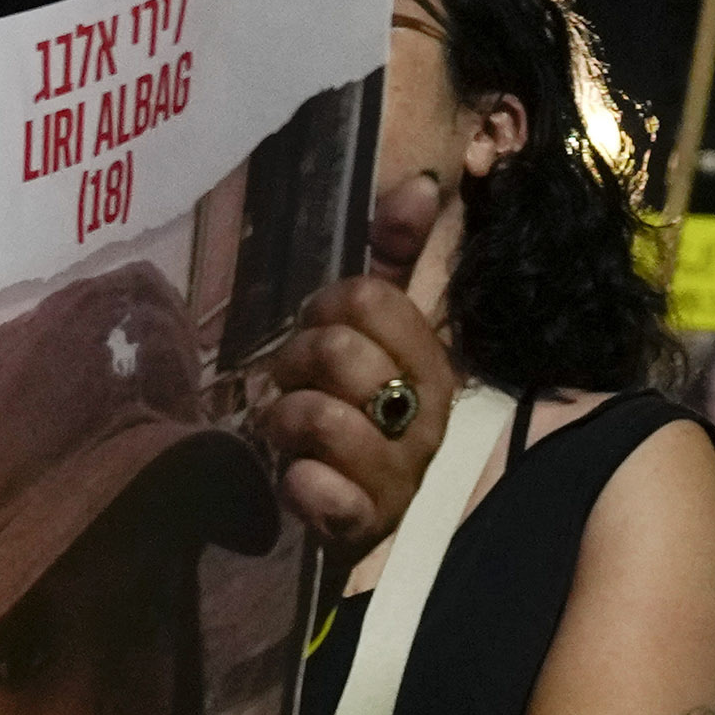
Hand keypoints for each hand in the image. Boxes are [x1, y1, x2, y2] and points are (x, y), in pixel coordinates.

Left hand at [251, 187, 464, 554]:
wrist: (361, 520)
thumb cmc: (364, 415)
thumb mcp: (383, 335)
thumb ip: (400, 260)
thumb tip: (422, 185)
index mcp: (432, 365)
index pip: (371, 298)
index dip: (326, 305)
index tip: (317, 328)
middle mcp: (424, 421)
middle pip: (338, 352)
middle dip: (293, 361)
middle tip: (289, 381)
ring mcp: (398, 479)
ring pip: (322, 418)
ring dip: (282, 418)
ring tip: (282, 430)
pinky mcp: (364, 529)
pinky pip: (320, 492)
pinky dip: (298, 484)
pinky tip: (299, 481)